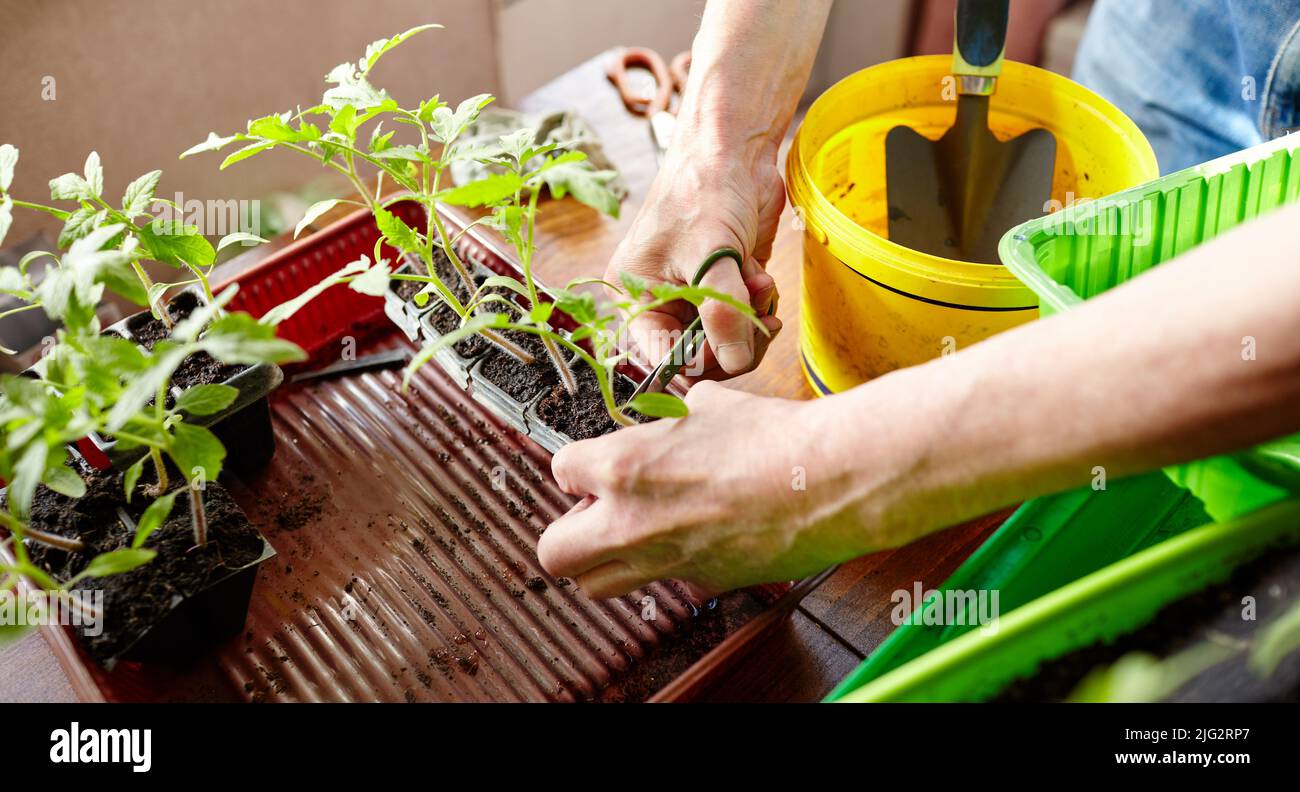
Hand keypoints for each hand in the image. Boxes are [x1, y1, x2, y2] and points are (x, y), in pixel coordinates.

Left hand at [537, 382, 888, 597]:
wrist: (828, 479)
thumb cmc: (774, 437)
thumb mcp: (708, 406)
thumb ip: (673, 421)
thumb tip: (673, 422)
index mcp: (623, 467)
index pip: (560, 471)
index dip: (580, 468)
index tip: (598, 467)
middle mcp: (631, 522)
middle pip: (554, 552)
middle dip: (569, 531)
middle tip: (598, 513)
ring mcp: (664, 562)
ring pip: (596, 586)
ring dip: (604, 561)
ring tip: (638, 532)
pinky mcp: (701, 584)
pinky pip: (662, 586)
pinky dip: (667, 568)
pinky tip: (698, 538)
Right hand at [607, 146, 783, 378]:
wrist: (734, 151)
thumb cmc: (703, 190)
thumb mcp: (711, 253)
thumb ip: (723, 311)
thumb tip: (734, 361)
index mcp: (637, 296)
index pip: (661, 357)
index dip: (697, 363)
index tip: (729, 349)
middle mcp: (662, 301)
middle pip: (698, 356)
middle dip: (733, 341)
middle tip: (760, 323)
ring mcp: (697, 295)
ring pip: (727, 340)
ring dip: (751, 320)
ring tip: (760, 285)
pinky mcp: (727, 287)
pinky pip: (745, 319)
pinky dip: (760, 305)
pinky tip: (762, 276)